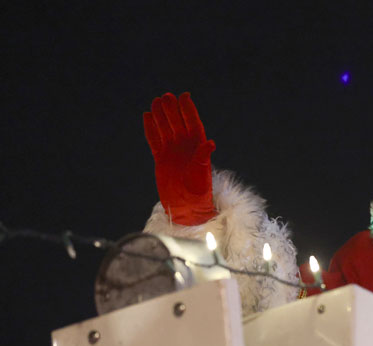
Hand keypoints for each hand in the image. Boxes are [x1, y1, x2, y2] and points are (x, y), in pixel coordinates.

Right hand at [143, 92, 216, 224]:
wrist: (186, 206)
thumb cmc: (199, 191)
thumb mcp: (202, 173)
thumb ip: (204, 156)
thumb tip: (210, 142)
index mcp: (197, 147)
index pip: (193, 123)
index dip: (189, 110)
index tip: (184, 96)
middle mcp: (185, 147)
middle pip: (177, 123)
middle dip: (172, 109)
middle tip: (166, 96)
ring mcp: (172, 151)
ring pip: (165, 128)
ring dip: (161, 115)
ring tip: (156, 101)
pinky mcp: (161, 158)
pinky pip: (154, 139)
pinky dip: (151, 129)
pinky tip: (147, 116)